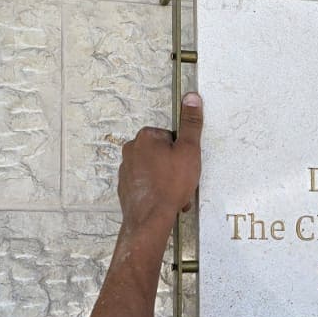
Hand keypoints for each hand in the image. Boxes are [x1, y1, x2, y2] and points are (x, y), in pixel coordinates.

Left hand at [118, 93, 202, 236]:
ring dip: (167, 181)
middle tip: (182, 181)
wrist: (150, 218)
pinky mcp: (126, 187)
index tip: (185, 165)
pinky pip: (146, 184)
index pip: (171, 137)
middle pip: (162, 154)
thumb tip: (192, 98)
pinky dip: (157, 191)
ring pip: (155, 171)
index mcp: (145, 137)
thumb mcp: (189, 150)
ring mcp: (126, 169)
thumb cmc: (169, 185)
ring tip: (175, 195)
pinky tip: (165, 201)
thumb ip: (191, 123)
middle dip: (174, 168)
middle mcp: (131, 150)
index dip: (182, 152)